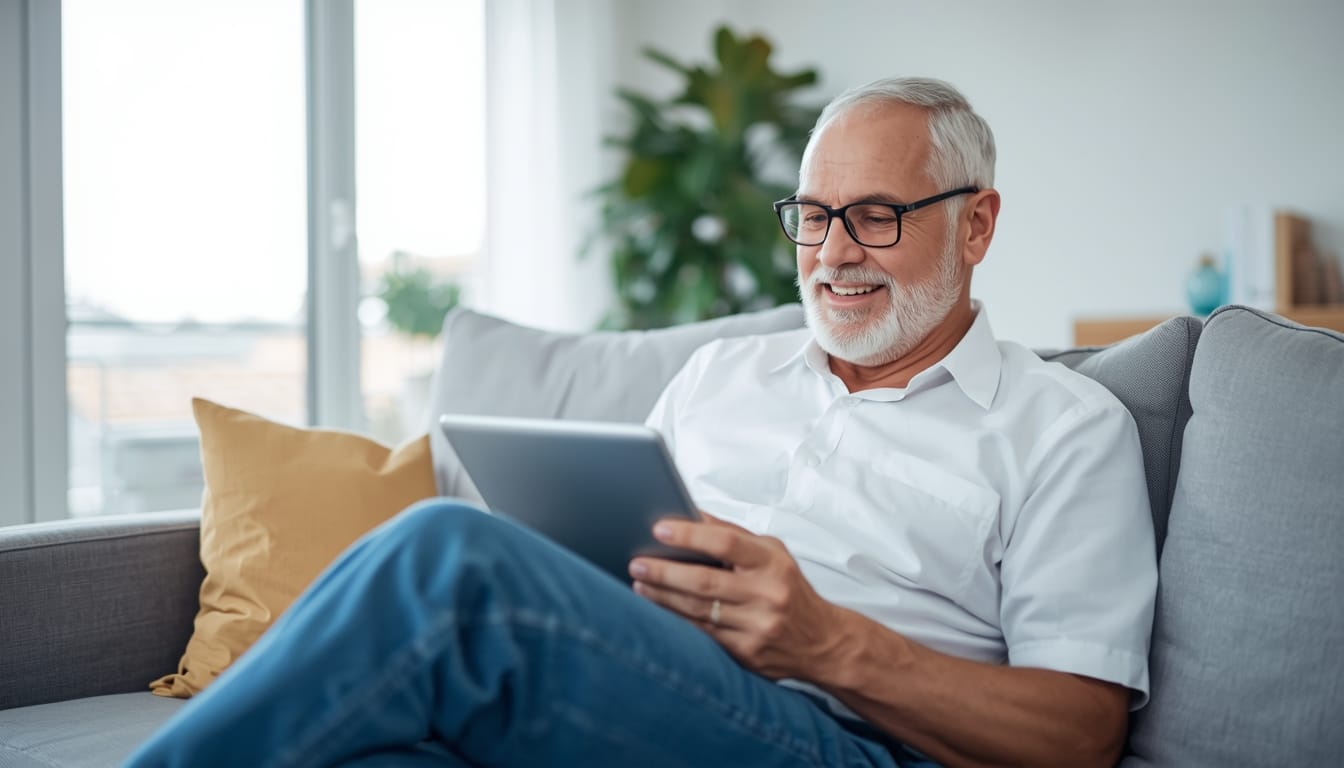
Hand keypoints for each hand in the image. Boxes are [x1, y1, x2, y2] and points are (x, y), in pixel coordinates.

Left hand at [628, 513, 847, 679]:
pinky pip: (703, 634)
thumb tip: (690, 514)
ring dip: (662, 596)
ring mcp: (757, 627)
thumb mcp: (773, 553)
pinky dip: (676, 620)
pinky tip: (658, 608)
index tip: (660, 528)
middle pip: (705, 581)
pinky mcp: (747, 653)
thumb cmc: (790, 590)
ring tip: (639, 582)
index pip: (727, 543)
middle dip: (665, 571)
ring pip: (699, 610)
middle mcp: (767, 594)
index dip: (690, 535)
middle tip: (637, 561)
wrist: (824, 642)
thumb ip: (733, 535)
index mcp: (772, 563)